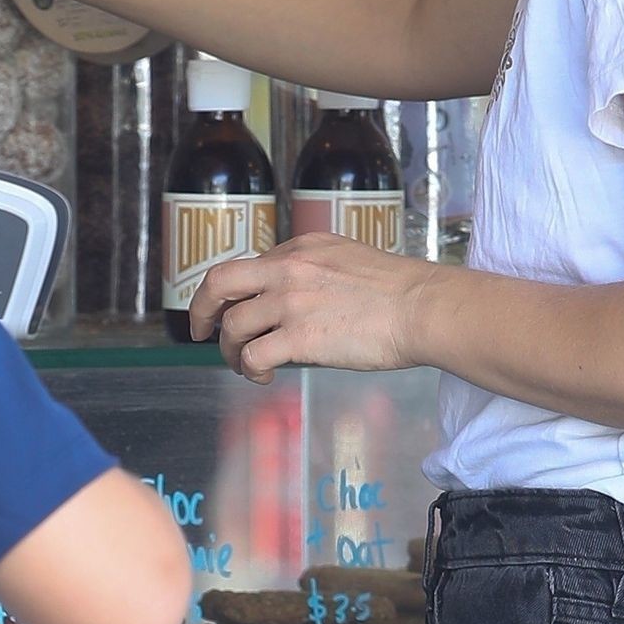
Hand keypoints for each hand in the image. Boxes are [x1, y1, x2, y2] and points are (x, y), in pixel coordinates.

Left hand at [189, 233, 436, 384]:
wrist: (423, 308)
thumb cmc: (400, 290)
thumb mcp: (348, 258)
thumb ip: (315, 269)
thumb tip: (297, 299)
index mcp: (301, 248)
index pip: (249, 266)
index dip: (233, 291)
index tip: (231, 308)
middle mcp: (288, 269)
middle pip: (219, 283)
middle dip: (201, 308)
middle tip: (200, 329)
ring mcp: (291, 303)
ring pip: (232, 326)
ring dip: (230, 350)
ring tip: (243, 365)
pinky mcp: (299, 338)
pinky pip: (253, 356)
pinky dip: (249, 369)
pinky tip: (261, 376)